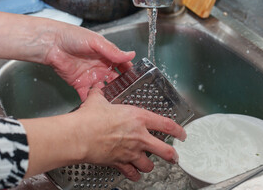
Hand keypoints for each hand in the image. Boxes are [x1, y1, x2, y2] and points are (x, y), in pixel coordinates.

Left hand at [42, 25, 134, 100]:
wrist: (52, 44)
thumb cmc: (72, 36)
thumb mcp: (96, 42)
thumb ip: (113, 51)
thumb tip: (131, 54)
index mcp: (106, 55)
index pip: (122, 66)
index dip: (130, 73)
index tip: (137, 82)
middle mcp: (100, 67)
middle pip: (115, 80)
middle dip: (121, 88)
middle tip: (128, 96)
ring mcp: (90, 76)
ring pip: (103, 90)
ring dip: (109, 96)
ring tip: (115, 103)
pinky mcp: (79, 84)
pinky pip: (87, 95)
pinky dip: (92, 101)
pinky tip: (97, 105)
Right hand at [70, 88, 186, 180]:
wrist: (80, 135)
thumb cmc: (90, 118)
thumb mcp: (97, 100)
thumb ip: (99, 94)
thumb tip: (97, 88)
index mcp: (138, 118)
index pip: (166, 125)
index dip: (178, 131)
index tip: (181, 134)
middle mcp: (139, 137)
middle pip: (165, 150)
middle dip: (172, 155)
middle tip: (174, 156)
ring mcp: (131, 152)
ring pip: (150, 165)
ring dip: (150, 166)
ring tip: (149, 164)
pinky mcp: (120, 163)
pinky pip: (132, 173)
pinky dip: (134, 175)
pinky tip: (134, 174)